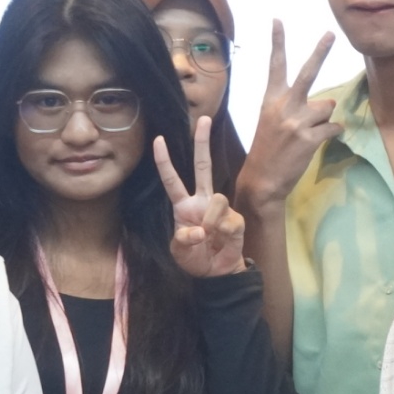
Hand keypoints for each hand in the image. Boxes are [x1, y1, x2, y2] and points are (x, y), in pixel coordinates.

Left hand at [156, 116, 246, 276]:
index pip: (172, 179)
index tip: (158, 139)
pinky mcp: (236, 220)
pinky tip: (222, 241)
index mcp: (183, 206)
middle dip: (202, 142)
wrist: (217, 274)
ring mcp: (220, 209)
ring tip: (210, 238)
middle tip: (203, 119)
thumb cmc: (195, 259)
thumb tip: (199, 230)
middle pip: (202, 166)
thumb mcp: (180, 253)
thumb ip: (184, 241)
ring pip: (218, 198)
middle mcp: (202, 202)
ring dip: (211, 220)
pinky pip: (229, 221)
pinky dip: (224, 234)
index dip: (165, 160)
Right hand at [236, 21, 339, 212]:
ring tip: (308, 132)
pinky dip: (332, 133)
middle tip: (331, 34)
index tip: (278, 19)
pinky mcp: (309, 138)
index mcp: (271, 100)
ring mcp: (296, 122)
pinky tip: (317, 142)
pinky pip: (333, 127)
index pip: (275, 66)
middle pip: (307, 73)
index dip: (278, 42)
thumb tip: (328, 102)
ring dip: (324, 118)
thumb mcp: (273, 122)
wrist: (262, 180)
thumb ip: (297, 107)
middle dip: (320, 52)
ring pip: (327, 107)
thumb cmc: (269, 149)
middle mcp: (283, 106)